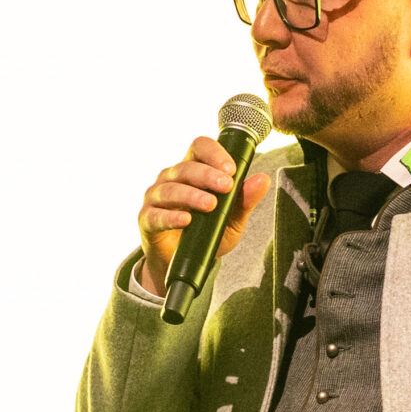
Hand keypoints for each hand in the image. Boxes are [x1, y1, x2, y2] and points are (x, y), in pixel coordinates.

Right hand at [136, 135, 269, 297]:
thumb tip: (263, 179)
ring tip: (211, 205)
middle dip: (208, 175)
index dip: (214, 153)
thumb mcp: (233, 219)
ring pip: (171, 188)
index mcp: (192, 170)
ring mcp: (156, 198)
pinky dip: (171, 217)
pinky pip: (156, 214)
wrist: (183, 263)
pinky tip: (186, 220)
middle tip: (227, 186)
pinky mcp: (147, 219)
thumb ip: (245, 200)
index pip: (200, 148)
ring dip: (192, 195)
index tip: (231, 169)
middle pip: (186, 167)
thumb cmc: (206, 234)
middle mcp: (171, 178)